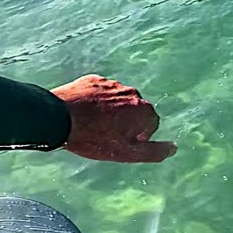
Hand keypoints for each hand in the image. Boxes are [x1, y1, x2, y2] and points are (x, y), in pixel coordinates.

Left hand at [50, 74, 176, 162]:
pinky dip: (96, 102)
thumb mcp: (125, 153)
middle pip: (135, 110)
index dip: (138, 137)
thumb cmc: (93, 137)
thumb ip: (153, 152)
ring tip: (93, 125)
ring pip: (117, 100)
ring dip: (111, 111)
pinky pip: (100, 92)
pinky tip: (84, 113)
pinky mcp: (93, 80)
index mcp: (143, 109)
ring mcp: (112, 84)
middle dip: (126, 122)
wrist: (58, 117)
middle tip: (107, 135)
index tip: (121, 143)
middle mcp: (132, 92)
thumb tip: (173, 149)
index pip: (151, 124)